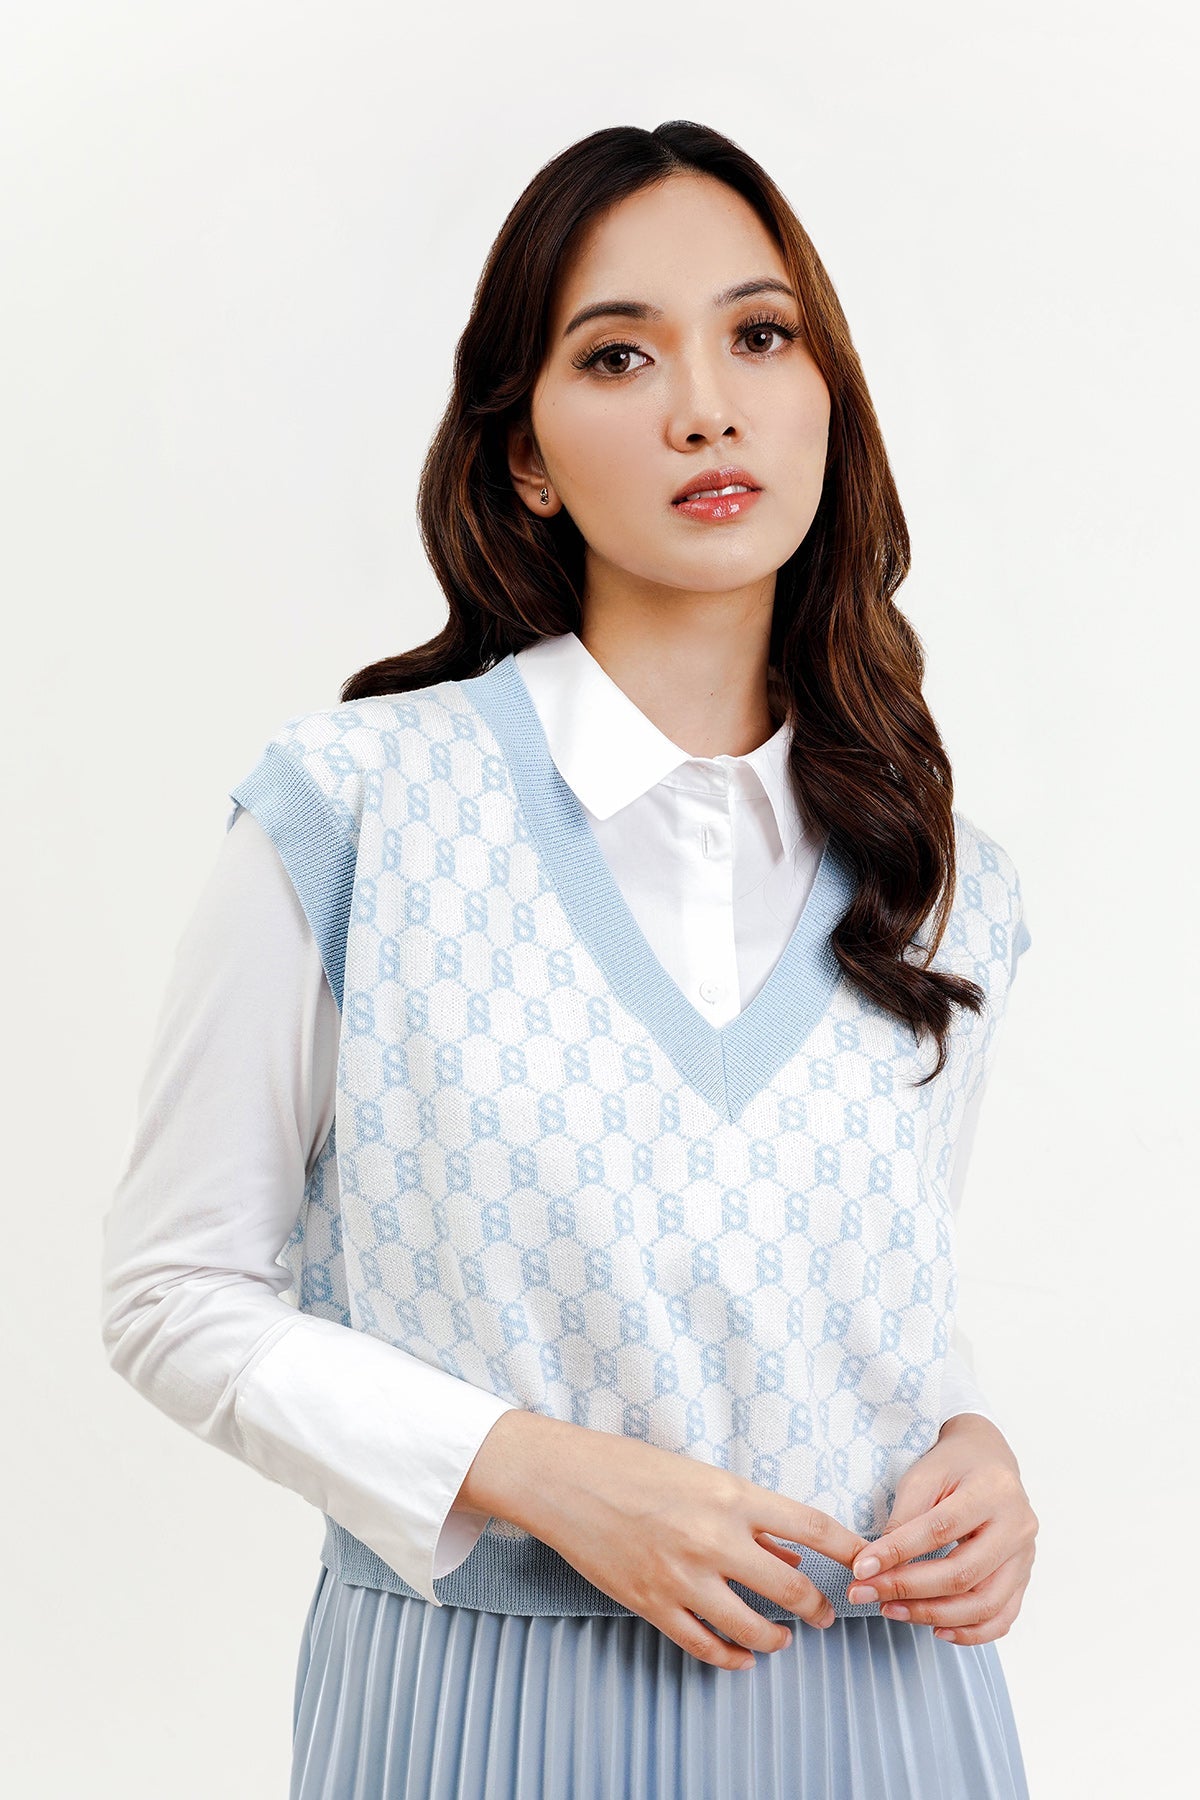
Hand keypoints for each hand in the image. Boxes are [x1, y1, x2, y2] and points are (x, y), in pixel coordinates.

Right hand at [465, 1410, 869, 1673]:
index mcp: (731, 1495)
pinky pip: (707, 1646)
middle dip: (819, 1608)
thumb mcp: (700, 1476)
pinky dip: (731, 1658)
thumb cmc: (632, 1467)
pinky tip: (740, 1656)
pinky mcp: (653, 1604)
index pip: (812, 1527)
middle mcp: (714, 1538)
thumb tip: (790, 1551)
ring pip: (755, 1629)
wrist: (565, 1481)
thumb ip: (748, 1517)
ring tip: (782, 1638)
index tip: (868, 1564)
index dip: (848, 1551)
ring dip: (778, 1640)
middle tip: (825, 1614)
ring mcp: (684, 1576)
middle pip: (793, 1588)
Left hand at [844, 1413, 1037, 1645]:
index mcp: (992, 1491)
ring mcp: (1025, 1556)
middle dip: (909, 1590)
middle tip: (867, 1594)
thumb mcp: (923, 1475)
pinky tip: (936, 1630)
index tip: (861, 1568)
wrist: (988, 1459)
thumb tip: (875, 1567)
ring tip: (891, 1610)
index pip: (940, 1529)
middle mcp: (1017, 1527)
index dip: (898, 1552)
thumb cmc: (952, 1465)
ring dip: (933, 1615)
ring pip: (984, 1604)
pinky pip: (1002, 1617)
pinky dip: (970, 1632)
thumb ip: (903, 1518)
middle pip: (963, 1574)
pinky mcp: (1023, 1577)